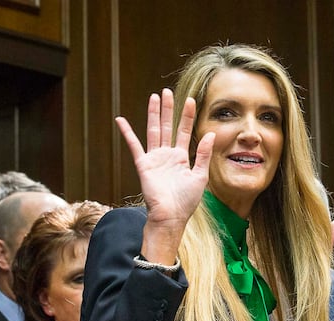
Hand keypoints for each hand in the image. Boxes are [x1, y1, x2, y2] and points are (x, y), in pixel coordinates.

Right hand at [115, 88, 214, 263]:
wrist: (170, 216)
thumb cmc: (186, 201)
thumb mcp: (200, 176)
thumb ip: (204, 154)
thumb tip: (212, 134)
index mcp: (182, 158)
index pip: (185, 131)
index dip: (187, 116)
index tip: (191, 100)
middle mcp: (167, 155)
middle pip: (167, 126)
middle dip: (168, 109)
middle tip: (167, 91)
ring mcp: (154, 159)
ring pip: (153, 131)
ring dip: (153, 114)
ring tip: (154, 97)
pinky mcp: (143, 165)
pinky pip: (134, 146)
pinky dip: (127, 133)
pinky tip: (121, 120)